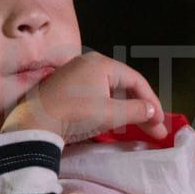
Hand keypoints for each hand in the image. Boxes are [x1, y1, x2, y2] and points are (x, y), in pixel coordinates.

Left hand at [1, 52, 166, 142]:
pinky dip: (106, 109)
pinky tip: (111, 123)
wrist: (33, 124)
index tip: (161, 123)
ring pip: (108, 92)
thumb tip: (153, 111)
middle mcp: (87, 63)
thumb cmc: (75, 114)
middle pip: (122, 85)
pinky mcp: (62, 90)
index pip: (136, 80)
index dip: (152, 102)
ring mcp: (72, 75)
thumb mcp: (111, 114)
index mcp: (101, 63)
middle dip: (140, 109)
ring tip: (135, 128)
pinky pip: (93, 96)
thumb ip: (137, 111)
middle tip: (154, 130)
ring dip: (124, 110)